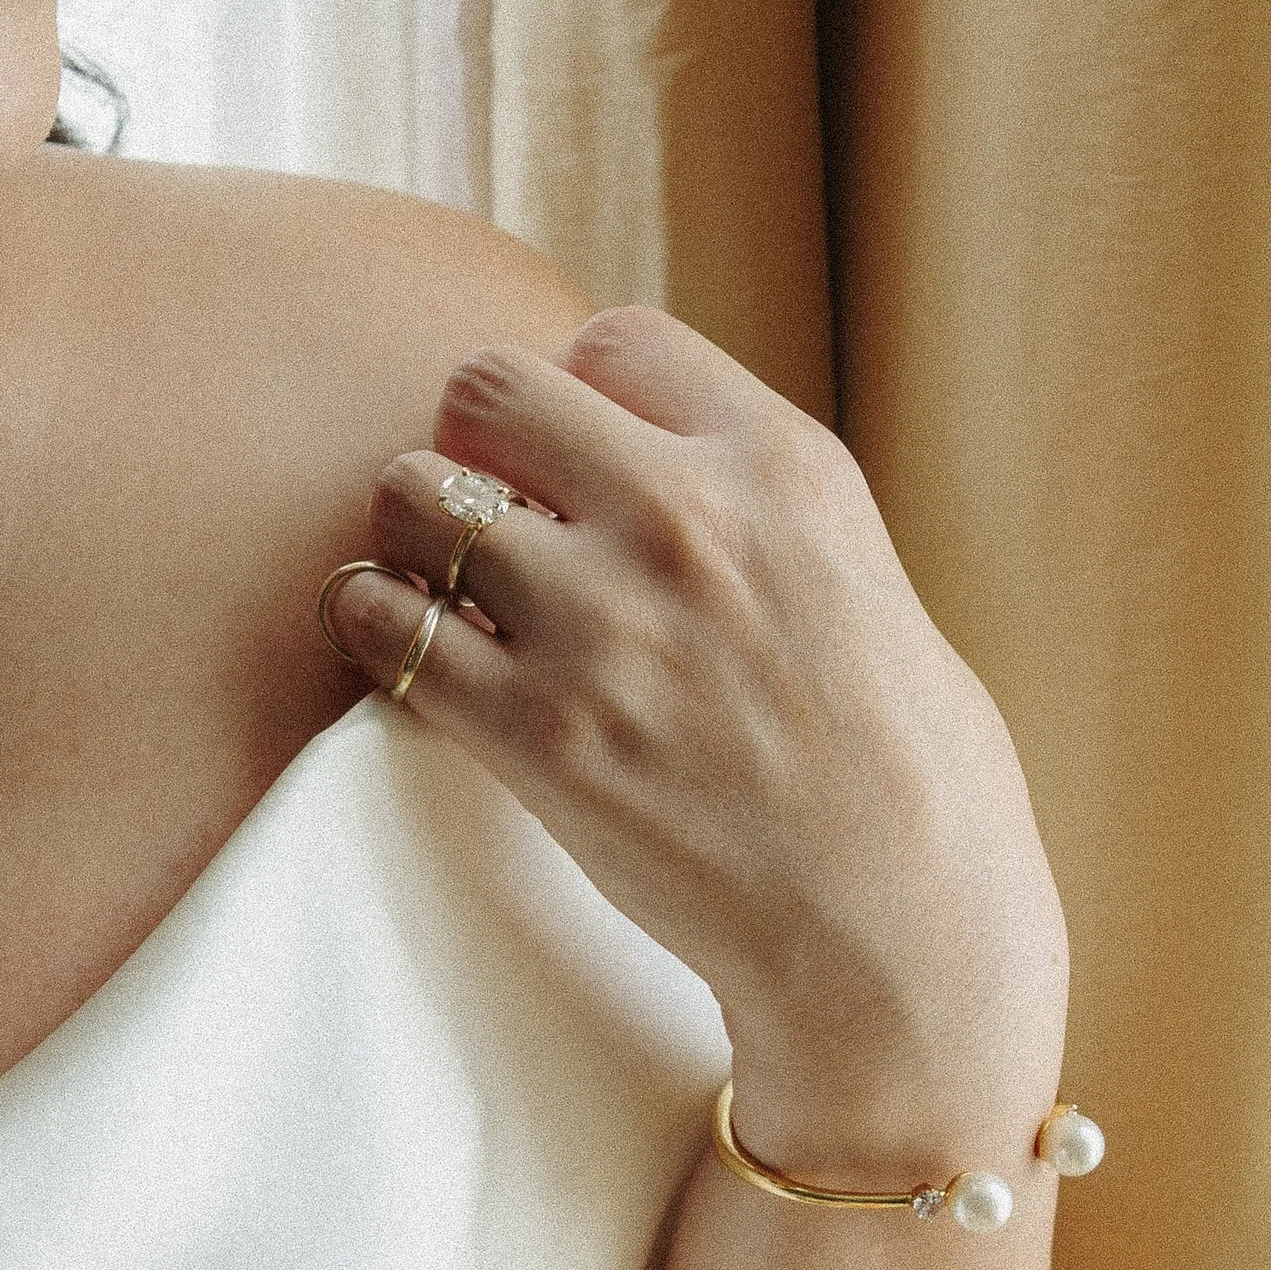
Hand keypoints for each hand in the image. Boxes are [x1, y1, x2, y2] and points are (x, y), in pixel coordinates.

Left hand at [326, 311, 1069, 1180]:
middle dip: (470, 444)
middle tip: (486, 517)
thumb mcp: (856, 577)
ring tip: (440, 590)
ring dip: (411, 536)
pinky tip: (400, 648)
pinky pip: (385, 626)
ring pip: (415, 497)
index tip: (578, 469)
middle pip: (487, 388)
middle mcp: (684, 521)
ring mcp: (602, 628)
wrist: (893, 929)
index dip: (579, 400)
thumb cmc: (897, 771)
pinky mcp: (538, 738)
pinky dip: (373, 625)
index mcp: (780, 467)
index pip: (614, 340)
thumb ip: (754, 506)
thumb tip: (653, 470)